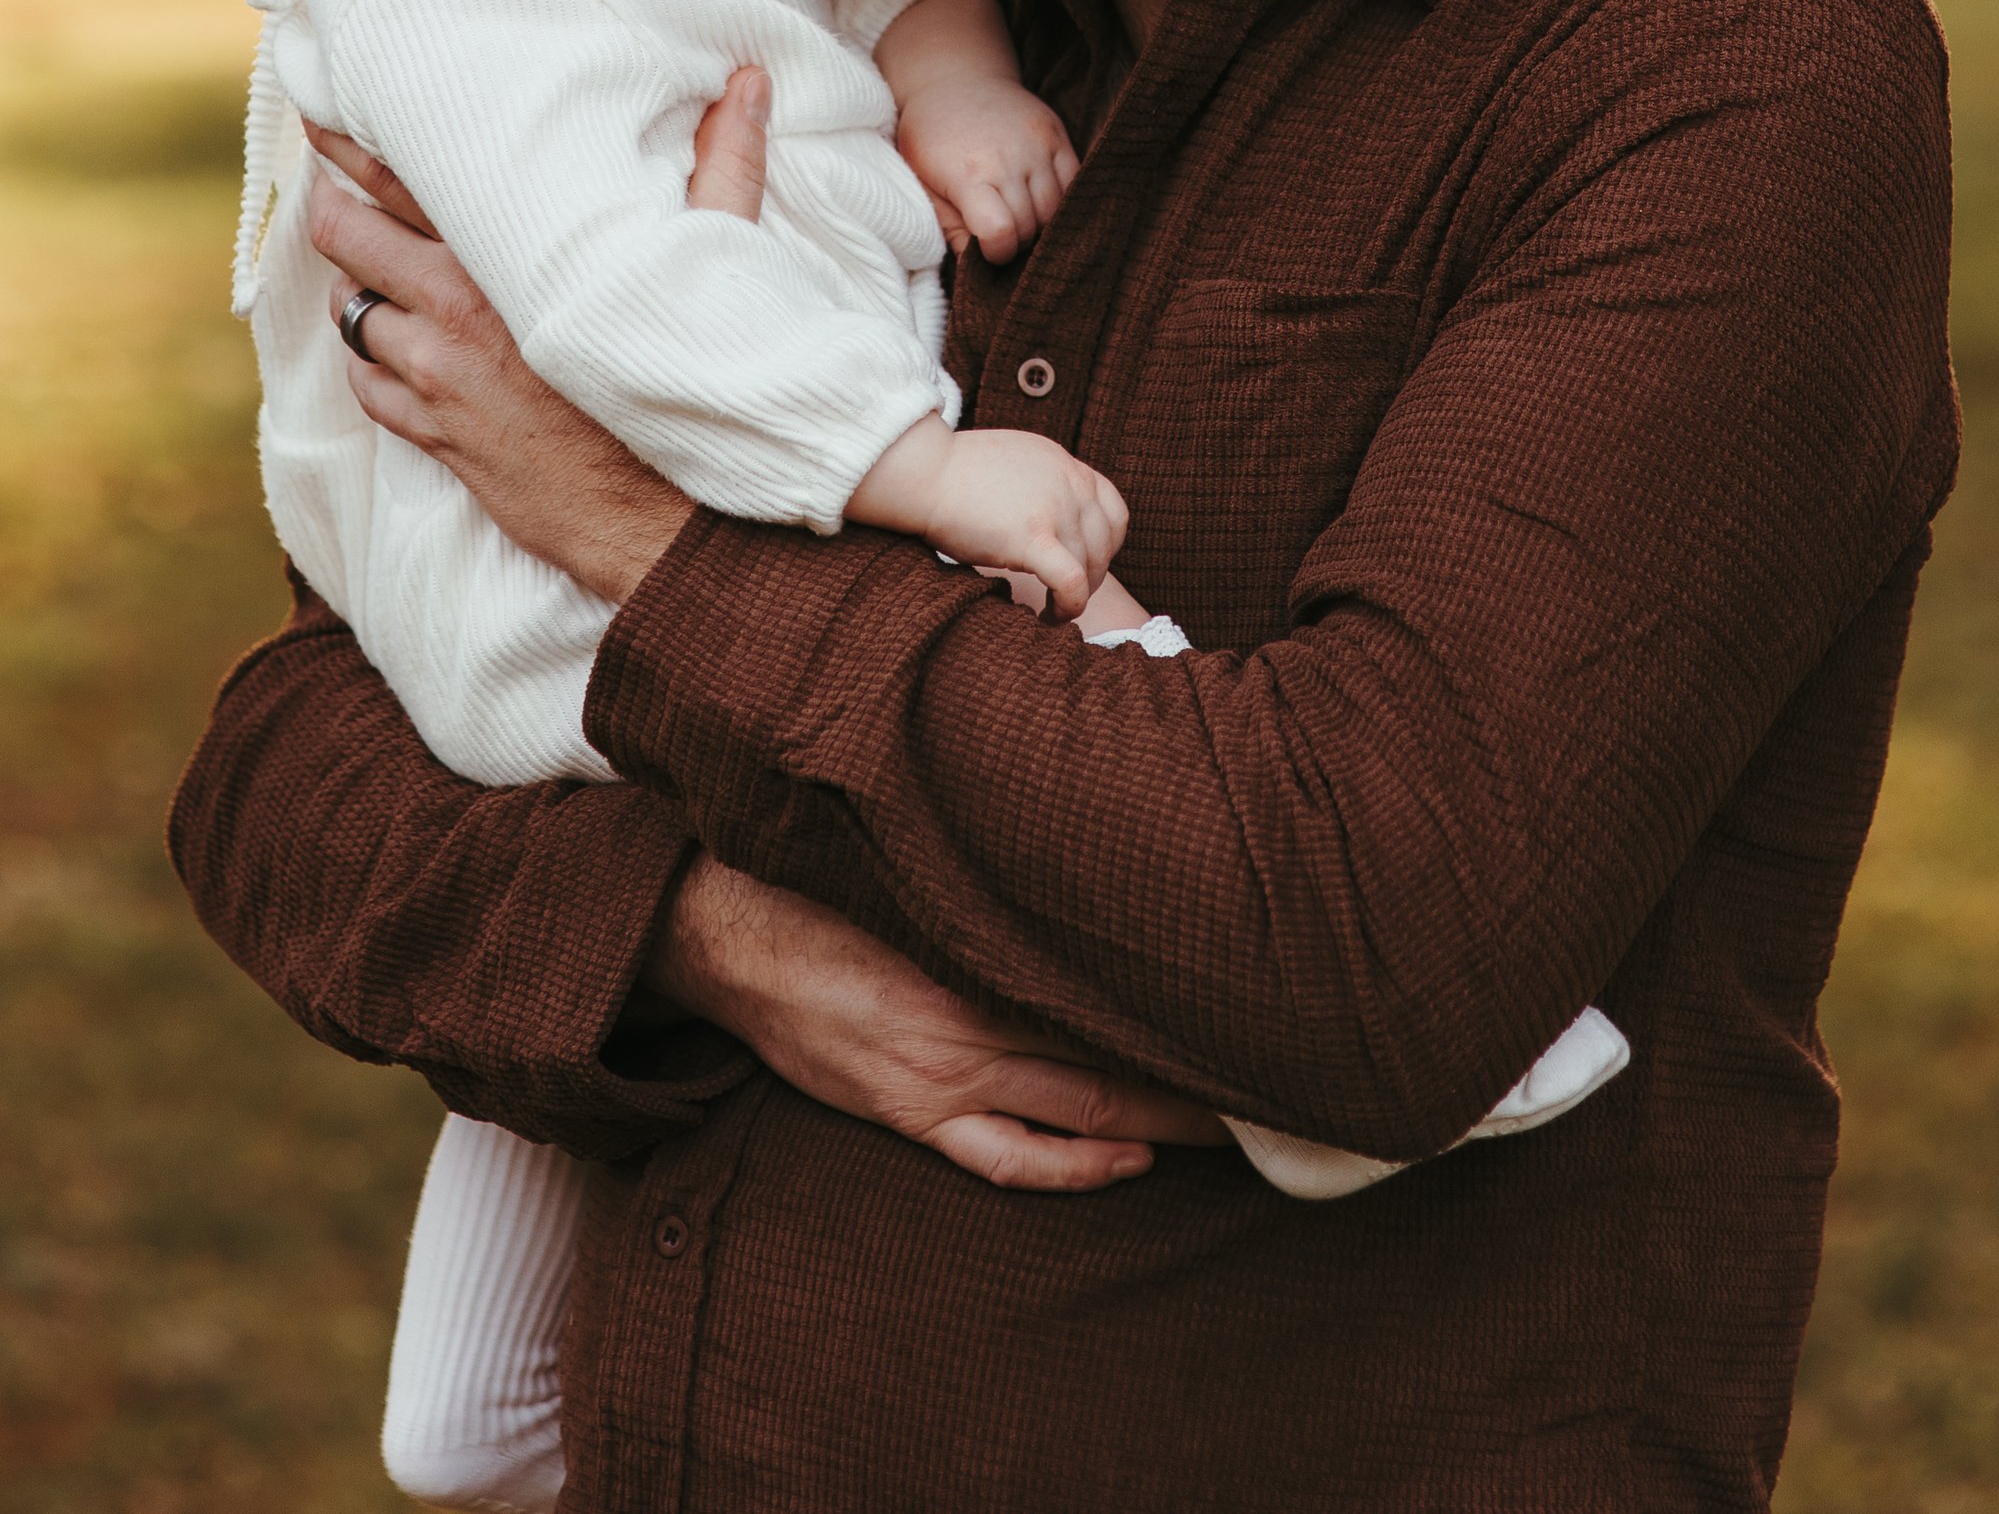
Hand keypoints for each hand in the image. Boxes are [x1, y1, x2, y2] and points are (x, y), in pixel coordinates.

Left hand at [301, 70, 771, 602]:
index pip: (404, 180)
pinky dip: (373, 364)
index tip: (327, 122)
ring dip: (357, 291)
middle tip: (323, 188)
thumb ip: (724, 163)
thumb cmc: (688, 377)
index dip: (353, 147)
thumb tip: (750, 84)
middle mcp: (456, 308)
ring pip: (354, 315)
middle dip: (330, 208)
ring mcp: (438, 376)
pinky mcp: (436, 435)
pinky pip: (370, 387)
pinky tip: (392, 352)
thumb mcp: (710, 258)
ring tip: (368, 273)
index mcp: (511, 252)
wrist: (664, 518)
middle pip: (351, 239)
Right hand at [647, 854, 1225, 1191]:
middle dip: (1199, 1071)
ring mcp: (939, 1077)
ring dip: (1159, 1121)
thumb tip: (1091, 833)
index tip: (1256, 990)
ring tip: (1235, 1125)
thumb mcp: (918, 848)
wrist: (721, 927)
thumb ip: (1001, 857)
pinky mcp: (907, 1111)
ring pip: (1079, 1110)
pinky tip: (1130, 1160)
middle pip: (1115, 1053)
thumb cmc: (824, 870)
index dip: (1187, 992)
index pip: (1112, 975)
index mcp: (978, 940)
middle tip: (1278, 1071)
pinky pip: (1005, 1158)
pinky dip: (1076, 1166)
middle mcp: (971, 1017)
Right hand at [847, 419, 1125, 618]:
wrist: (925, 472)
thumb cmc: (954, 474)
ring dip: (1076, 597)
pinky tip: (1049, 617)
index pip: (1113, 509)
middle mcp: (1069, 482)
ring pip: (1089, 567)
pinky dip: (1068, 607)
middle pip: (1106, 543)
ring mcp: (1054, 508)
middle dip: (1091, 576)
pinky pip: (1070, 582)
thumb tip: (1051, 518)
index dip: (1105, 544)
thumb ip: (1043, 484)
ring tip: (1052, 611)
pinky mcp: (1033, 537)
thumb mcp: (1015, 462)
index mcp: (1064, 464)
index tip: (1084, 564)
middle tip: (1064, 595)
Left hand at [896, 78, 1078, 265]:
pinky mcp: (1055, 132)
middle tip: (1002, 235)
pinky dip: (1062, 200)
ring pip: (1056, 208)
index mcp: (967, 174)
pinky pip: (1075, 180)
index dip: (997, 253)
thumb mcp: (922, 184)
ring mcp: (1036, 143)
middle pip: (1031, 225)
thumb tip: (972, 267)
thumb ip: (949, 227)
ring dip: (1041, 224)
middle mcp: (1007, 158)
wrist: (954, 80)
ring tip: (1020, 219)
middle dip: (1018, 241)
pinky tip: (1041, 202)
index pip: (1001, 232)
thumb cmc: (930, 139)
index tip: (988, 250)